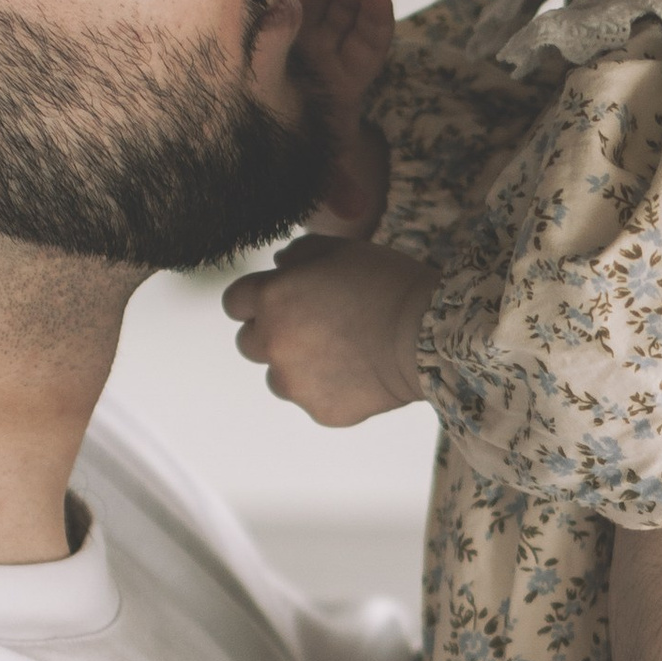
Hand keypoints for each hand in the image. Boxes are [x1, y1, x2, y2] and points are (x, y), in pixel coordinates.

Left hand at [222, 235, 434, 425]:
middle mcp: (272, 343)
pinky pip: (312, 399)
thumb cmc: (387, 284)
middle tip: (312, 326)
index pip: (235, 302)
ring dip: (296, 365)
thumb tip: (280, 265)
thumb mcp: (340, 249)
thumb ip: (299, 254)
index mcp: (271, 298)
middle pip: (249, 342)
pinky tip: (358, 372)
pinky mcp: (319, 411)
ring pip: (278, 376)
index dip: (255, 299)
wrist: (426, 336)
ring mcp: (294, 382)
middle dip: (272, 333)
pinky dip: (327, 388)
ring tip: (338, 352)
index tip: (276, 300)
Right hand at [294, 0, 393, 235]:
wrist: (244, 130)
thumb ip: (333, 184)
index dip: (377, 18)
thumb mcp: (309, 167)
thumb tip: (359, 214)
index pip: (373, 41)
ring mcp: (305, 22)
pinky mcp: (278, 6)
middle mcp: (331, 45)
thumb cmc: (284, 148)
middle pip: (353, 4)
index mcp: (346, 76)